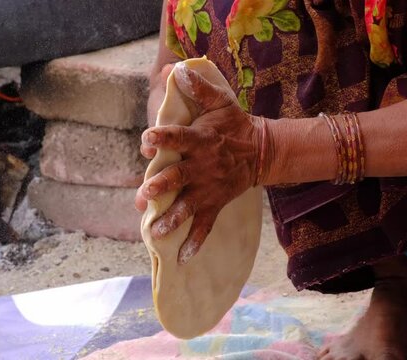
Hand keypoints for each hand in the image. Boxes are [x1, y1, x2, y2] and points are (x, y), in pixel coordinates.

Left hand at [135, 63, 263, 263]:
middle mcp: (202, 166)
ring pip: (188, 206)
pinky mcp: (216, 203)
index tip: (147, 141)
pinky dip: (195, 242)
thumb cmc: (235, 124)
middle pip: (178, 178)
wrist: (263, 151)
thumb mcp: (220, 102)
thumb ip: (198, 87)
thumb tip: (177, 69)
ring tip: (156, 232)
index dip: (162, 139)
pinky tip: (182, 258)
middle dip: (160, 187)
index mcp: (200, 140)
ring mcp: (209, 188)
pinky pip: (206, 225)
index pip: (178, 138)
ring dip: (172, 219)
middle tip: (143, 195)